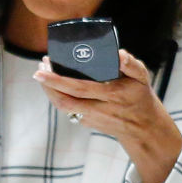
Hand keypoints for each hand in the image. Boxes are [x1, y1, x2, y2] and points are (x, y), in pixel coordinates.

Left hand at [33, 50, 181, 182]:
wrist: (143, 128)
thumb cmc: (140, 97)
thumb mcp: (142, 78)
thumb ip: (131, 65)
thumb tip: (119, 54)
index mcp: (112, 95)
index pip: (80, 87)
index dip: (59, 79)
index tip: (46, 65)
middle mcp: (100, 109)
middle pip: (66, 100)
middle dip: (48, 85)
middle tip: (39, 69)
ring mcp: (91, 118)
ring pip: (63, 107)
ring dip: (49, 91)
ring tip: (42, 74)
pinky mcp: (86, 123)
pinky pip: (68, 109)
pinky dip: (57, 96)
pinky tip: (53, 84)